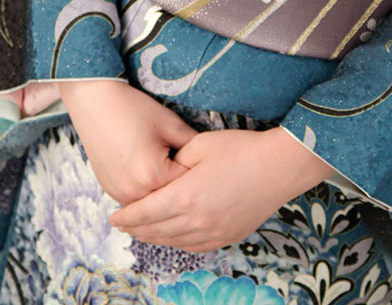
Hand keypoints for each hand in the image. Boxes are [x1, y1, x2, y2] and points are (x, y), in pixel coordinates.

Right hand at [60, 78, 196, 205]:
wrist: (95, 102)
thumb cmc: (134, 109)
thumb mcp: (170, 124)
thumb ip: (194, 146)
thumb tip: (208, 161)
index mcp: (153, 176)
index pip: (187, 185)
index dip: (196, 171)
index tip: (202, 161)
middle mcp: (134, 193)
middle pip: (170, 199)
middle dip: (181, 185)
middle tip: (186, 162)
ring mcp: (119, 195)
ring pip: (153, 203)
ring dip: (163, 191)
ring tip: (167, 165)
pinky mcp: (111, 191)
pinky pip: (137, 199)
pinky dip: (147, 190)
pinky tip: (150, 170)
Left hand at [109, 125, 332, 251]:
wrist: (279, 167)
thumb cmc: (241, 150)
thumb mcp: (201, 144)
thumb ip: (177, 160)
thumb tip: (165, 169)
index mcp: (186, 197)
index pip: (145, 213)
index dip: (126, 216)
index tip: (112, 218)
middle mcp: (196, 221)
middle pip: (156, 231)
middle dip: (136, 229)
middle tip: (122, 225)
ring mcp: (213, 232)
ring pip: (174, 242)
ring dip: (155, 238)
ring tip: (143, 232)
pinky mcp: (228, 235)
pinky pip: (195, 247)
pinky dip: (178, 243)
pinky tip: (174, 236)